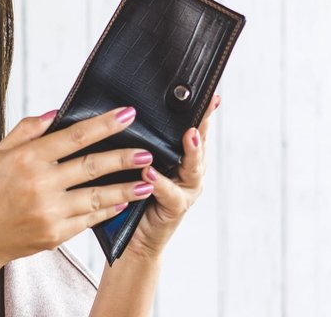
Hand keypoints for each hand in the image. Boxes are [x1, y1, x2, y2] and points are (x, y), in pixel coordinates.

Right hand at [0, 106, 157, 267]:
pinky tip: (122, 203)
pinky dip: (108, 210)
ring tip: (146, 182)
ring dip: (125, 188)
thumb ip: (25, 130)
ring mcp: (49, 211)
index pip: (74, 136)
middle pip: (92, 166)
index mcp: (27, 159)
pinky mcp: (56, 233)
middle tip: (146, 153)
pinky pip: (89, 219)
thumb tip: (55, 113)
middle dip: (124, 158)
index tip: (128, 115)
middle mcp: (40, 184)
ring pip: (97, 196)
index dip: (104, 124)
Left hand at [125, 95, 221, 258]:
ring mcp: (185, 190)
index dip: (202, 110)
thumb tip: (120, 110)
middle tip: (208, 104)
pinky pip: (170, 193)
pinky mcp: (175, 208)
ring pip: (193, 166)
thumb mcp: (132, 164)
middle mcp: (188, 171)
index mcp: (179, 157)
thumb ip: (136, 143)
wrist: (131, 239)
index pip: (192, 128)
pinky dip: (160, 182)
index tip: (210, 91)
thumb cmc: (129, 194)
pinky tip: (150, 172)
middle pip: (199, 142)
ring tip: (189, 134)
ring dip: (192, 150)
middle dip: (204, 123)